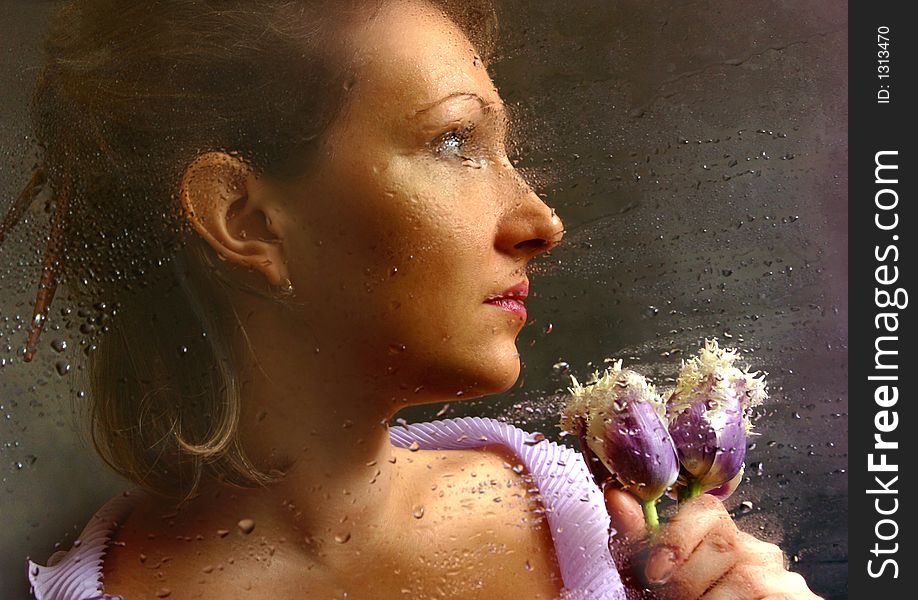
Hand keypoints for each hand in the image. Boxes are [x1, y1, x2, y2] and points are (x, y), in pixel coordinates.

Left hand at [604, 488, 822, 599]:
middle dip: (686, 582)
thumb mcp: (649, 579)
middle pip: (723, 545)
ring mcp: (781, 575)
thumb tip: (615, 492)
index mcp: (716, 535)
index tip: (654, 572)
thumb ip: (635, 540)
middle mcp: (753, 549)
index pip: (706, 509)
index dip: (677, 538)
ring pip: (746, 579)